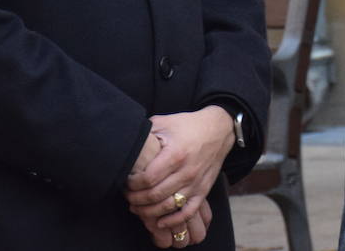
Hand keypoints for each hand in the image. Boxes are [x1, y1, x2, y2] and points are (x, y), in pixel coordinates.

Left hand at [125, 107, 235, 239]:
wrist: (219, 130)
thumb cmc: (188, 125)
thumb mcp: (165, 122)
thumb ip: (145, 133)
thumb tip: (126, 143)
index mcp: (175, 154)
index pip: (148, 178)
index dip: (132, 184)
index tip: (126, 181)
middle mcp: (186, 171)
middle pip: (155, 195)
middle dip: (136, 199)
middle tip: (127, 196)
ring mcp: (195, 183)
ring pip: (168, 206)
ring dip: (149, 212)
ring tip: (137, 208)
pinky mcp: (203, 190)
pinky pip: (188, 212)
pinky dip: (173, 221)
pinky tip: (159, 222)